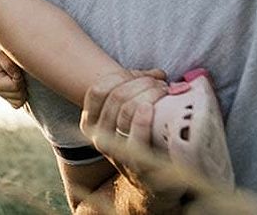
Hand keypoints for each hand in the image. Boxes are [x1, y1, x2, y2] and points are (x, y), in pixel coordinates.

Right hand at [0, 47, 26, 107]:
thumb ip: (9, 64)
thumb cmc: (1, 54)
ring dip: (23, 90)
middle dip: (22, 84)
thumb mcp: (2, 54)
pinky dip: (22, 96)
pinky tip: (19, 85)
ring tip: (18, 78)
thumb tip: (17, 75)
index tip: (17, 69)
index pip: (15, 86)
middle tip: (18, 73)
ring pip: (20, 101)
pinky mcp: (8, 99)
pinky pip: (18, 104)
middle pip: (19, 96)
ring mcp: (3, 97)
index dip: (20, 78)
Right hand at [80, 70, 185, 207]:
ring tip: (165, 92)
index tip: (141, 76)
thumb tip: (157, 73)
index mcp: (91, 123)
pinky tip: (152, 108)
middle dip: (140, 83)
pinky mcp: (136, 165)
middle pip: (115, 97)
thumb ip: (138, 91)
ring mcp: (116, 152)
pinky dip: (143, 118)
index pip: (98, 90)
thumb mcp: (130, 115)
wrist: (153, 183)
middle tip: (160, 83)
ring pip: (126, 110)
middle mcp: (98, 138)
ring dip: (149, 94)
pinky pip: (136, 135)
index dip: (120, 76)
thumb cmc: (143, 140)